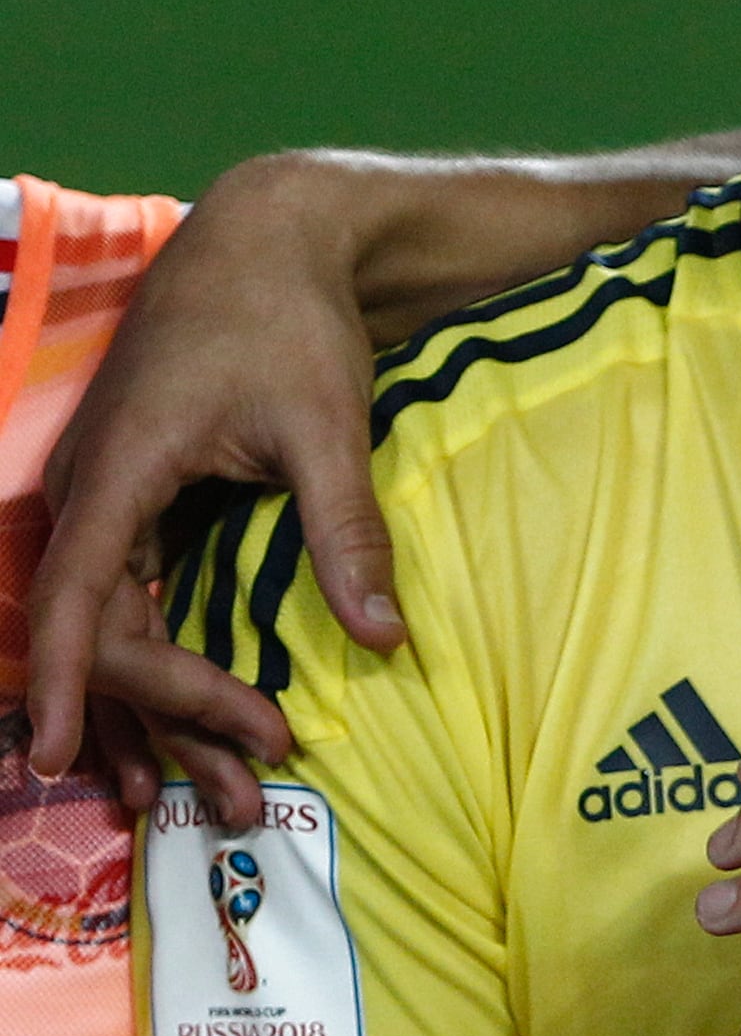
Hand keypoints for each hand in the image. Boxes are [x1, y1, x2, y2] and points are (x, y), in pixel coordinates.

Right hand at [27, 157, 413, 819]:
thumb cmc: (289, 320)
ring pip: (115, 628)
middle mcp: (89, 492)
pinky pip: (126, 602)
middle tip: (250, 790)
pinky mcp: (131, 501)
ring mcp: (104, 498)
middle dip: (167, 720)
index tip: (60, 759)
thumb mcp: (326, 424)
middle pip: (107, 634)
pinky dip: (155, 668)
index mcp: (118, 471)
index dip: (69, 684)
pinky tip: (181, 730)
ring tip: (219, 794)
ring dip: (159, 712)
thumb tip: (385, 640)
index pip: (78, 599)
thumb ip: (347, 531)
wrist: (266, 240)